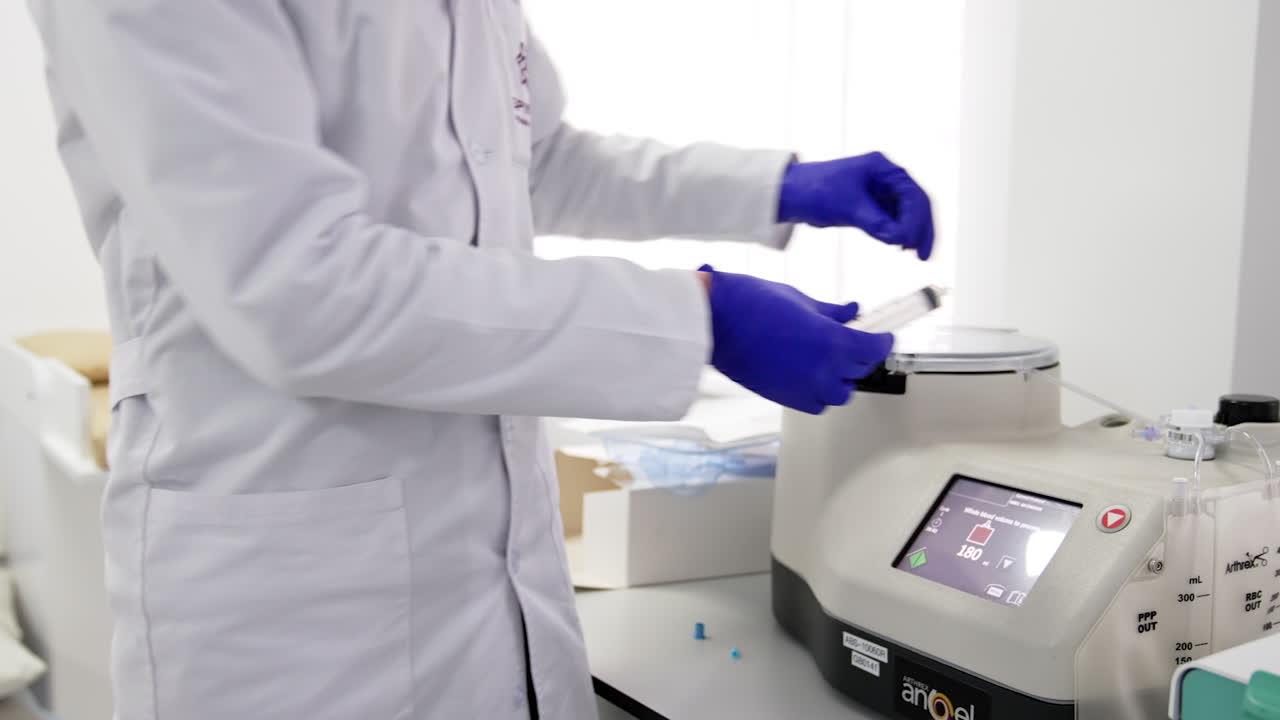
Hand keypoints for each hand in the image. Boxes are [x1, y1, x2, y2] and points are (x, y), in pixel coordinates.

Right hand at [699, 265, 893, 413]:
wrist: (716, 323)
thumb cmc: (751, 303)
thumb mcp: (800, 299)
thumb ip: (831, 312)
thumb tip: (852, 312)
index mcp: (832, 341)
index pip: (874, 349)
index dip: (882, 341)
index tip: (882, 335)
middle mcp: (824, 369)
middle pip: (860, 371)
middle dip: (861, 356)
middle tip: (853, 341)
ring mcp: (805, 387)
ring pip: (841, 394)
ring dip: (842, 378)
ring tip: (831, 362)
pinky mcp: (786, 398)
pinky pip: (817, 404)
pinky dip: (821, 393)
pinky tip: (811, 376)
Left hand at [777, 152, 934, 259]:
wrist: (790, 193)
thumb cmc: (815, 190)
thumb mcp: (848, 207)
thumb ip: (875, 222)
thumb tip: (899, 239)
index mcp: (883, 168)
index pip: (913, 195)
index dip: (918, 221)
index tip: (912, 243)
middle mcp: (885, 177)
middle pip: (916, 204)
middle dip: (922, 229)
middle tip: (925, 256)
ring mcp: (879, 191)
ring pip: (907, 214)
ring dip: (912, 233)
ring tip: (913, 255)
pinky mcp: (870, 205)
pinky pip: (893, 219)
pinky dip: (898, 233)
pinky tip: (899, 247)